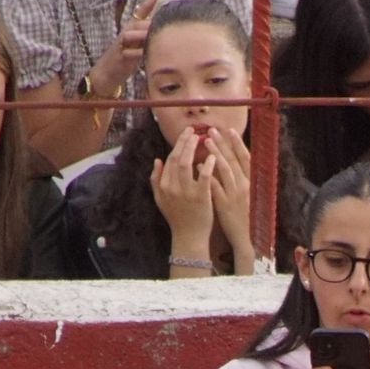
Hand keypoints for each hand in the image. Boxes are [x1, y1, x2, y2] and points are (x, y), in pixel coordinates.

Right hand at [89, 0, 160, 96]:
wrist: (106, 74)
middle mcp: (125, 33)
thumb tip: (166, 31)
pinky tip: (149, 53)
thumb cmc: (125, 59)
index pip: (141, 11)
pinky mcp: (119, 57)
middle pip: (138, 22)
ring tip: (157, 34)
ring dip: (144, 34)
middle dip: (152, 20)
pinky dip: (139, 53)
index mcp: (130, 28)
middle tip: (167, 20)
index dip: (152, 1)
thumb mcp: (138, 45)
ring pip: (131, 34)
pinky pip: (129, 52)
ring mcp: (121, 45)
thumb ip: (148, 37)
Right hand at [151, 126, 216, 243]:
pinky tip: (213, 157)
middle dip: (184, 141)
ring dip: (192, 148)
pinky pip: (203, 177)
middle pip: (176, 158)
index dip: (177, 145)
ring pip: (186, 163)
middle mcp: (172, 187)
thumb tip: (157, 160)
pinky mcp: (200, 198)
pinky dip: (207, 165)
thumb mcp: (161, 200)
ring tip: (201, 138)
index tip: (186, 135)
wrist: (189, 237)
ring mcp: (186, 192)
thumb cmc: (177, 218)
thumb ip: (156, 180)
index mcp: (164, 185)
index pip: (169, 159)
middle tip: (193, 131)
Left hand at [206, 126, 252, 253]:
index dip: (237, 143)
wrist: (246, 238)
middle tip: (212, 130)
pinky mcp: (225, 204)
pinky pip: (214, 186)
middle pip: (233, 160)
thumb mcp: (246, 195)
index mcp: (251, 182)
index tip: (228, 130)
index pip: (245, 158)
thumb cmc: (245, 216)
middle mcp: (245, 186)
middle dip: (223, 143)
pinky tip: (199, 165)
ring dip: (215, 154)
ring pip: (225, 169)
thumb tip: (227, 162)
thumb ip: (239, 179)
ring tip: (205, 141)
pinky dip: (207, 174)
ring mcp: (235, 195)